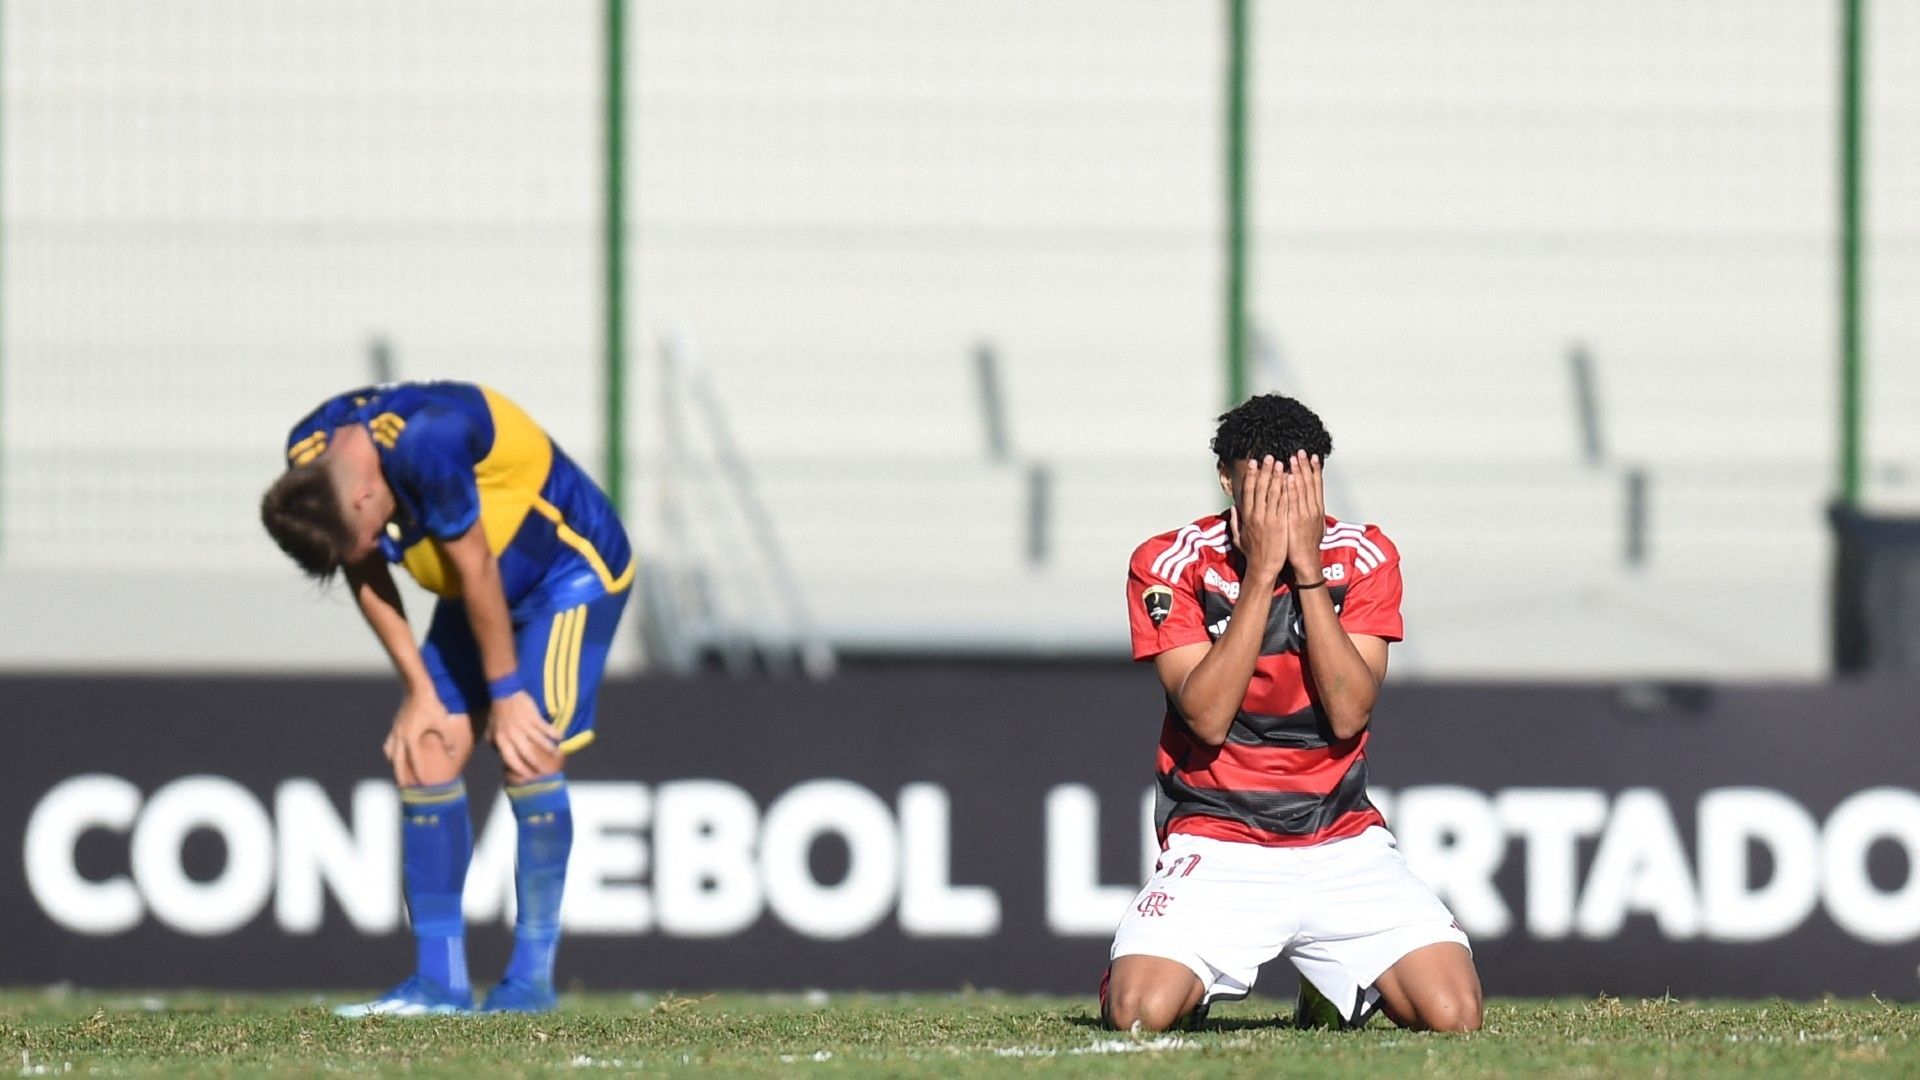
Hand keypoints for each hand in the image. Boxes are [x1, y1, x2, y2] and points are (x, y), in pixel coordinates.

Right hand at [384, 692, 453, 786]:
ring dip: (394, 764)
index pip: (414, 761)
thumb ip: (447, 739)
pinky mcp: (395, 725)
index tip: (423, 785)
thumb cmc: (432, 704)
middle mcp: (400, 736)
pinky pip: (390, 743)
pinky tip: (394, 755)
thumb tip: (453, 754)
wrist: (417, 688)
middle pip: (397, 762)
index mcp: (411, 738)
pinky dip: (391, 751)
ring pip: (391, 753)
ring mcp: (396, 731)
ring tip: (399, 774)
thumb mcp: (442, 722)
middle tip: (404, 789)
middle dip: (401, 776)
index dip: (419, 774)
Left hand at [488, 690, 559, 781]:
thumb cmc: (497, 712)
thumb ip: (494, 743)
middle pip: (527, 754)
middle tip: (545, 771)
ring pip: (540, 742)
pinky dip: (554, 733)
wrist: (504, 693)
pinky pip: (546, 728)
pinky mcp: (533, 717)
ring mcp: (524, 726)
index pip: (511, 759)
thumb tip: (500, 755)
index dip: (520, 769)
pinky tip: (561, 738)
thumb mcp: (491, 730)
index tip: (528, 776)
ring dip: (550, 749)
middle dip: (537, 764)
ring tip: (557, 755)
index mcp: (502, 740)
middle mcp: (513, 735)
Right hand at [1228, 455, 1289, 580]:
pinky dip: (1286, 490)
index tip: (1254, 463)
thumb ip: (1236, 521)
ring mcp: (1268, 518)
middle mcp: (1256, 515)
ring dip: (1276, 476)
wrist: (1263, 567)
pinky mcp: (1280, 523)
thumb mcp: (1238, 537)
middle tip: (1268, 456)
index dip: (1251, 475)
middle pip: (1259, 487)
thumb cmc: (1252, 554)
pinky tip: (1289, 480)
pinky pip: (1283, 503)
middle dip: (1264, 470)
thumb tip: (1234, 508)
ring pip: (1272, 492)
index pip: (1247, 491)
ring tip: (1281, 462)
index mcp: (1246, 516)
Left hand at [1283, 451, 1325, 581]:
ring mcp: (1305, 514)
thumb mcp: (1311, 526)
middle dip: (1306, 466)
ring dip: (1298, 472)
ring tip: (1294, 458)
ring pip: (1302, 489)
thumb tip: (1307, 504)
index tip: (1312, 456)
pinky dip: (1292, 488)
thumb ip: (1307, 512)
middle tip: (1302, 451)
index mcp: (1316, 509)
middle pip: (1310, 483)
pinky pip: (1292, 501)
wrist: (1306, 562)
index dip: (1314, 470)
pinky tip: (1289, 477)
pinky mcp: (1295, 520)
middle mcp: (1312, 509)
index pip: (1316, 485)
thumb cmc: (1304, 545)